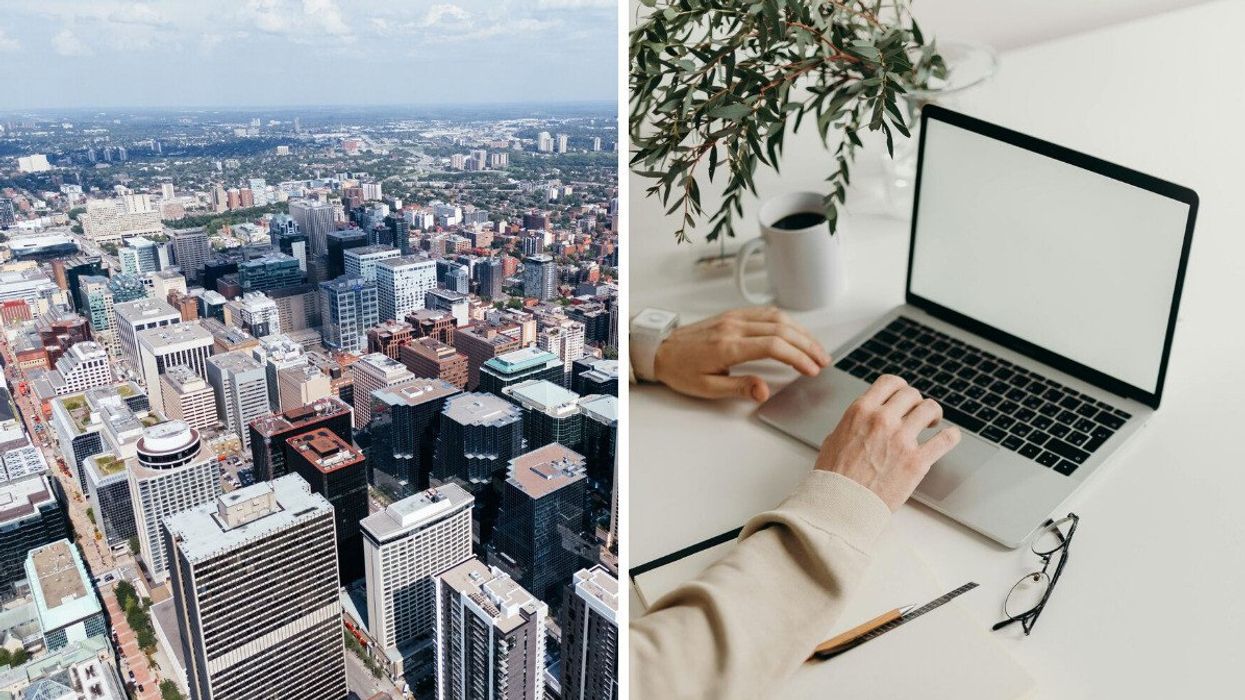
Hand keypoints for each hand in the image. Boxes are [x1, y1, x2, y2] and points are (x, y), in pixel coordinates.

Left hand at [653, 306, 830, 401]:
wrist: (661, 350)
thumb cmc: (681, 370)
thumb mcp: (707, 388)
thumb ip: (739, 388)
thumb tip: (764, 391)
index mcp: (728, 346)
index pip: (774, 346)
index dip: (797, 357)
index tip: (812, 370)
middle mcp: (734, 327)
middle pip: (782, 329)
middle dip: (807, 345)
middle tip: (823, 360)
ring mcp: (734, 318)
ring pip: (777, 317)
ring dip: (801, 331)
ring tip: (816, 348)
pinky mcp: (733, 315)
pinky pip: (766, 313)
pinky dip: (786, 322)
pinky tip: (796, 333)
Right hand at [815, 374, 961, 510]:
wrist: (841, 504)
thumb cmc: (833, 476)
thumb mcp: (834, 439)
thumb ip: (853, 424)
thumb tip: (862, 422)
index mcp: (861, 411)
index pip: (889, 382)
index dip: (900, 387)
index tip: (903, 395)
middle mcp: (882, 420)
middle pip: (912, 394)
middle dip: (915, 402)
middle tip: (916, 413)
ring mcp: (901, 439)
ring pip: (930, 409)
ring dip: (933, 414)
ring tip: (931, 424)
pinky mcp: (917, 461)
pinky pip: (946, 439)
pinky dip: (951, 436)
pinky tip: (950, 437)